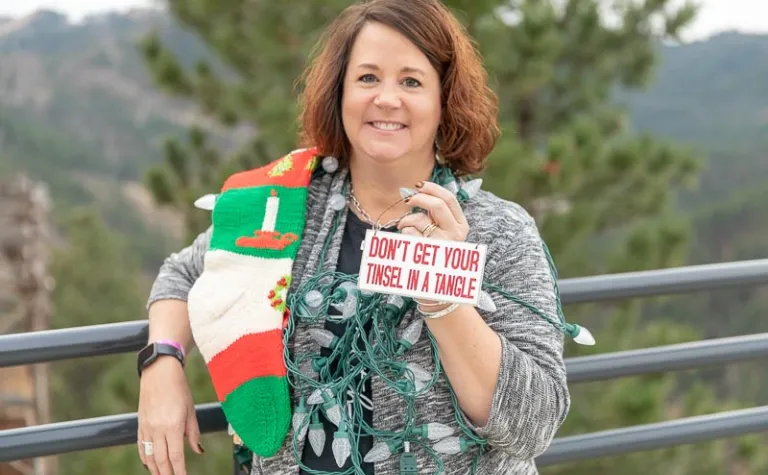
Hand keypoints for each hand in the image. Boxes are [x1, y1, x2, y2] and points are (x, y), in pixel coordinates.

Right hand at [137, 357, 202, 474]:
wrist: (159, 372)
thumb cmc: (178, 389)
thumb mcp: (190, 410)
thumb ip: (193, 433)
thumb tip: (198, 450)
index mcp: (173, 425)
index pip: (176, 456)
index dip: (180, 470)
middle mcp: (157, 429)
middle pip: (161, 460)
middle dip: (166, 474)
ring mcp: (146, 427)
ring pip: (148, 456)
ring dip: (155, 469)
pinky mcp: (140, 424)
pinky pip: (140, 446)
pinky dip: (144, 458)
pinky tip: (149, 464)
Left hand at [397, 181, 468, 308]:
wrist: (438, 291)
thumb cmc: (436, 258)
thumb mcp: (444, 234)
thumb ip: (436, 215)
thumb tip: (417, 190)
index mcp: (461, 227)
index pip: (450, 199)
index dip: (432, 188)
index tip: (418, 185)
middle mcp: (455, 235)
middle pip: (436, 205)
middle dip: (418, 198)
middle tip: (407, 200)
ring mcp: (441, 245)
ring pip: (418, 220)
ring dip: (405, 221)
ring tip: (403, 229)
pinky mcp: (426, 255)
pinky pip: (407, 235)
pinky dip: (402, 236)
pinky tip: (405, 246)